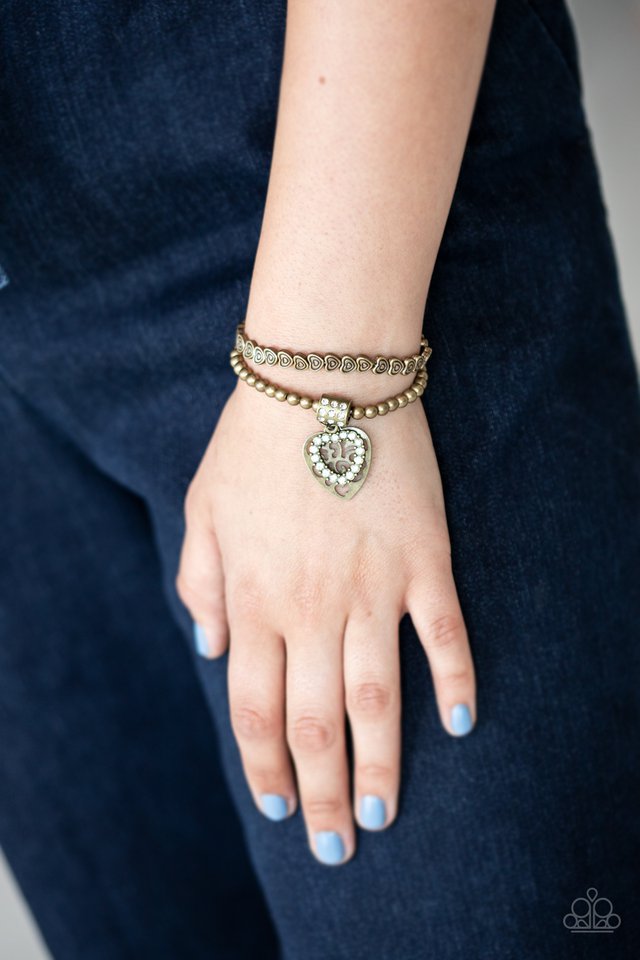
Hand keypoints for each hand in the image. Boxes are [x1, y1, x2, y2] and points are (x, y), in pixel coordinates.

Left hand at [176, 378, 474, 864]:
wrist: (323, 377)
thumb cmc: (254, 441)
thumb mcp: (202, 508)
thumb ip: (200, 584)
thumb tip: (211, 650)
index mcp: (254, 597)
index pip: (256, 708)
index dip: (265, 765)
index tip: (278, 806)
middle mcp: (310, 606)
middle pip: (315, 722)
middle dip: (323, 794)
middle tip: (338, 847)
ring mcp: (372, 585)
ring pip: (377, 696)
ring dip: (383, 764)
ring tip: (384, 814)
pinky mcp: (423, 559)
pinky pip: (443, 634)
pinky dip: (455, 681)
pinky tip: (459, 724)